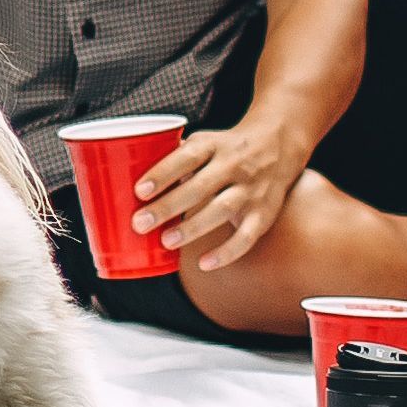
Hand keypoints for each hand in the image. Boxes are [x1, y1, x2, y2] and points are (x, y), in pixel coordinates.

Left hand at [131, 113, 309, 269]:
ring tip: (166, 241)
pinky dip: (226, 253)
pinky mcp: (263, 213)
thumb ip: (174, 159)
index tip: (139, 190)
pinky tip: (203, 264)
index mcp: (215, 145)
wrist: (279, 143)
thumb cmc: (227, 147)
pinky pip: (246, 237)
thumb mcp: (205, 142)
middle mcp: (235, 165)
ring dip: (193, 227)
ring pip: (222, 209)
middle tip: (139, 223)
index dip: (163, 173)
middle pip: (200, 187)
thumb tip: (127, 177)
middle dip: (168, 206)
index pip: (187, 157)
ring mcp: (250, 190)